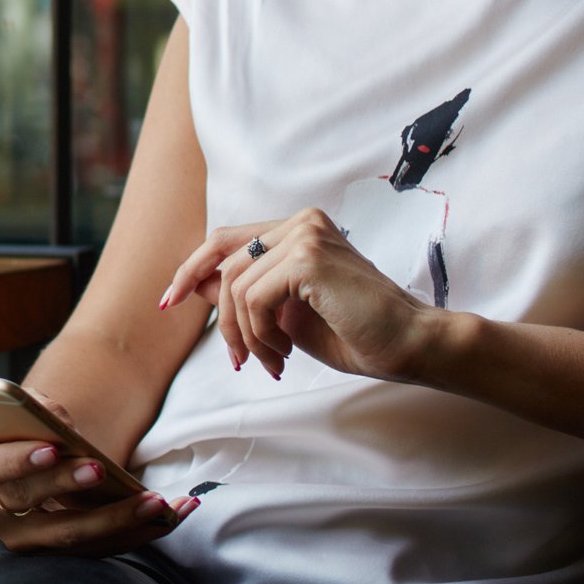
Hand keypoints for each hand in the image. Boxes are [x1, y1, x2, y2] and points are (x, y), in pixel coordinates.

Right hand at [0, 395, 198, 554]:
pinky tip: (174, 513)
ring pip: (69, 536)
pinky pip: (98, 549)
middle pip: (29, 503)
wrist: (35, 459)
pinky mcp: (57, 556)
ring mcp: (23, 539)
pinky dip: (138, 533)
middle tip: (102, 469)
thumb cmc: (31, 429)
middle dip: (68, 486)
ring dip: (117, 519)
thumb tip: (59, 424)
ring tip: (157, 501)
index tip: (52, 447)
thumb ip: (37, 411)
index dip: (20, 460)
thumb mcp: (29, 412)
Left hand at [156, 209, 441, 382]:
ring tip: (271, 362)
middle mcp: (302, 222)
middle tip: (234, 358)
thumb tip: (196, 285)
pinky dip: (258, 334)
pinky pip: (253, 299)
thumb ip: (247, 295)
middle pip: (223, 258)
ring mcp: (306, 235)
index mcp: (300, 229)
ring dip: (245, 335)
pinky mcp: (307, 259)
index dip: (193, 269)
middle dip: (216, 311)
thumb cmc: (359, 334)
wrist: (413, 346)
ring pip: (235, 286)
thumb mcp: (288, 315)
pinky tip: (283, 355)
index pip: (227, 240)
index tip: (170, 300)